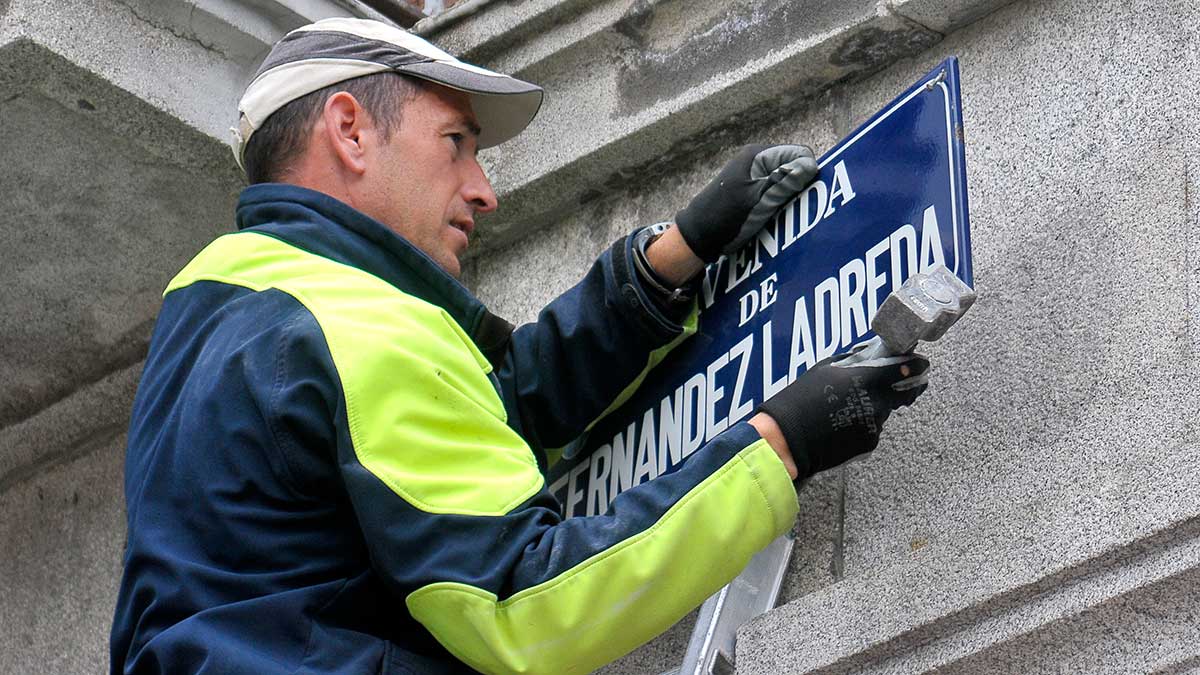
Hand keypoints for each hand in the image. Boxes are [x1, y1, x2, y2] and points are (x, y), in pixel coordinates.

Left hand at [674, 144, 818, 262]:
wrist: (699, 236)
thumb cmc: (725, 216)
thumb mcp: (758, 200)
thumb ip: (784, 181)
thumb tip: (811, 165)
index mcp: (758, 155)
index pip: (800, 154)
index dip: (808, 173)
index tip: (803, 195)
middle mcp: (759, 161)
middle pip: (795, 167)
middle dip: (801, 186)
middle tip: (797, 208)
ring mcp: (757, 176)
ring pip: (788, 182)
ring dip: (792, 197)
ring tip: (786, 214)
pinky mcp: (756, 191)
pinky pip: (778, 193)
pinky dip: (783, 204)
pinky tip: (779, 217)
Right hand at [756, 348, 929, 479]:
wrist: (789, 440)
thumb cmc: (800, 401)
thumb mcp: (825, 369)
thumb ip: (853, 362)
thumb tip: (870, 354)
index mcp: (867, 379)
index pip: (905, 369)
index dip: (916, 366)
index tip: (920, 364)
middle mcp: (876, 403)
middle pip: (902, 393)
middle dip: (900, 388)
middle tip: (889, 386)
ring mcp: (875, 425)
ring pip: (883, 412)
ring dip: (873, 408)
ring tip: (845, 409)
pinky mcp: (870, 443)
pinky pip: (873, 429)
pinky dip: (863, 425)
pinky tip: (842, 425)